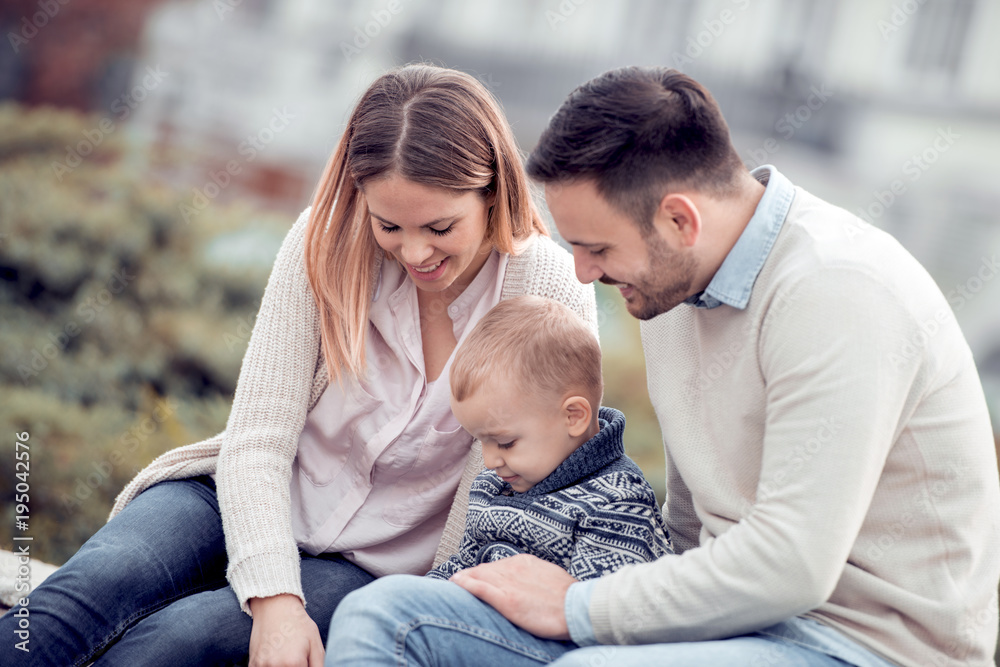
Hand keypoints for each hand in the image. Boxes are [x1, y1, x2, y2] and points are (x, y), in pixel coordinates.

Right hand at [248, 594, 324, 666]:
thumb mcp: (316, 644)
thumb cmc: (298, 624)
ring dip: (282, 666)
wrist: (275, 605)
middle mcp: (276, 666)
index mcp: (294, 662)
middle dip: (295, 666)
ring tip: (286, 654)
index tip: (304, 660)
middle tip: (296, 655)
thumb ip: (319, 666)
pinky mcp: (252, 663)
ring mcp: (261, 665)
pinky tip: (275, 656)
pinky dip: (270, 666)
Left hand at [450, 554, 575, 639]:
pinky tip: (455, 583)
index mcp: (525, 562)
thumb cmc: (568, 597)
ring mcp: (509, 583)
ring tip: (453, 583)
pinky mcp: (506, 600)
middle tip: (458, 581)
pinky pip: (479, 588)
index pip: (497, 565)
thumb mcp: (549, 577)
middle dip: (471, 575)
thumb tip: (528, 583)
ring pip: (479, 576)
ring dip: (464, 579)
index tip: (476, 577)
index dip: (484, 572)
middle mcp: (514, 568)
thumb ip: (534, 577)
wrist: (577, 607)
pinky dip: (465, 584)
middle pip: (484, 569)